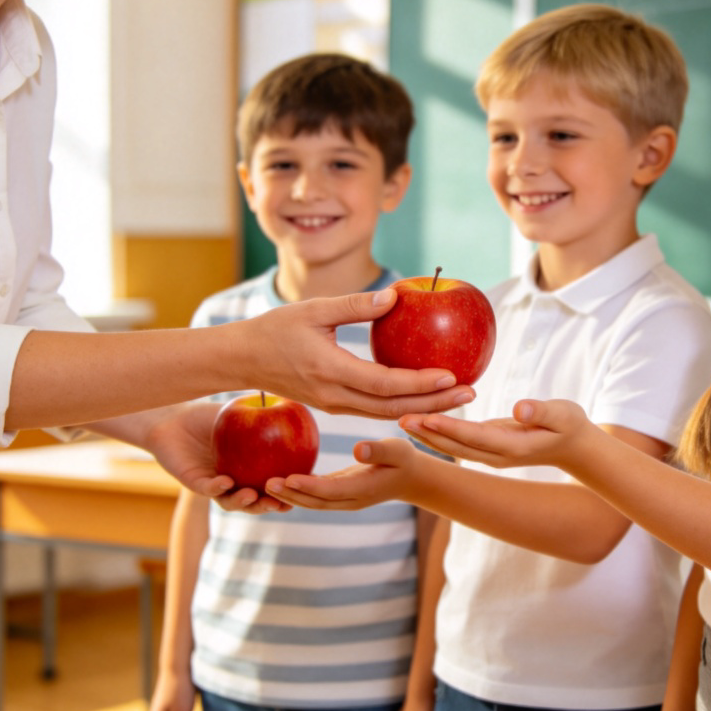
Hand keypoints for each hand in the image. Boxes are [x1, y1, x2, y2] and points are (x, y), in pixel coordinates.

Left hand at [142, 402, 292, 514]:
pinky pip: (207, 489)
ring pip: (230, 502)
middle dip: (269, 506)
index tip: (304, 490)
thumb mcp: (240, 413)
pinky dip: (216, 488)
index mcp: (249, 470)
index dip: (288, 491)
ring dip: (244, 503)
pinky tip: (226, 482)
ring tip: (253, 496)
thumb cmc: (208, 417)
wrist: (172, 419)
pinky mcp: (194, 482)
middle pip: (255, 502)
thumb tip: (296, 399)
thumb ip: (264, 412)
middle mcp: (234, 482)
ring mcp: (214, 485)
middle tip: (282, 504)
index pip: (272, 485)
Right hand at [245, 289, 475, 418]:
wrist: (240, 361)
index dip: (420, 383)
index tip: (452, 375)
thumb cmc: (274, 329)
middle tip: (471, 393)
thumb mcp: (311, 309)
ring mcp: (334, 405)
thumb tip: (395, 296)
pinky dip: (404, 404)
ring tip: (457, 397)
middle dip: (435, 404)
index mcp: (330, 371)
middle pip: (394, 408)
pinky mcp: (334, 405)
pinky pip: (375, 409)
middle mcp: (335, 396)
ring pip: (386, 413)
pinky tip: (426, 394)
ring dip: (423, 408)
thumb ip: (353, 306)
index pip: (385, 384)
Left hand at [266, 438, 424, 510]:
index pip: (331, 491)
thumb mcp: (398, 450)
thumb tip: (358, 449)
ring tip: (266, 485)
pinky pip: (316, 496)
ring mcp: (345, 500)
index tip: (288, 478)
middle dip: (290, 496)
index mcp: (364, 489)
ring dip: (289, 496)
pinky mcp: (340, 494)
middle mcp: (351, 499)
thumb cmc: (405, 459)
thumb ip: (380, 450)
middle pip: (316, 502)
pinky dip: (297, 491)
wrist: (411, 478)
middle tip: (266, 484)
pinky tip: (281, 482)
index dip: (309, 486)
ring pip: (313, 502)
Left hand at [399, 397, 593, 469]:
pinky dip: (438, 433)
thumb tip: (520, 408)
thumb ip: (542, 411)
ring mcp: (491, 454)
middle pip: (456, 445)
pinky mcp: (488, 448)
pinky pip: (458, 442)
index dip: (450, 428)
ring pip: (454, 446)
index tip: (427, 418)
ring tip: (402, 421)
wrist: (573, 446)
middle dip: (428, 433)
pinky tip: (421, 423)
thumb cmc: (569, 424)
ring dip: (428, 435)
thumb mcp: (563, 414)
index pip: (475, 437)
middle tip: (400, 419)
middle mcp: (497, 455)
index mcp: (513, 446)